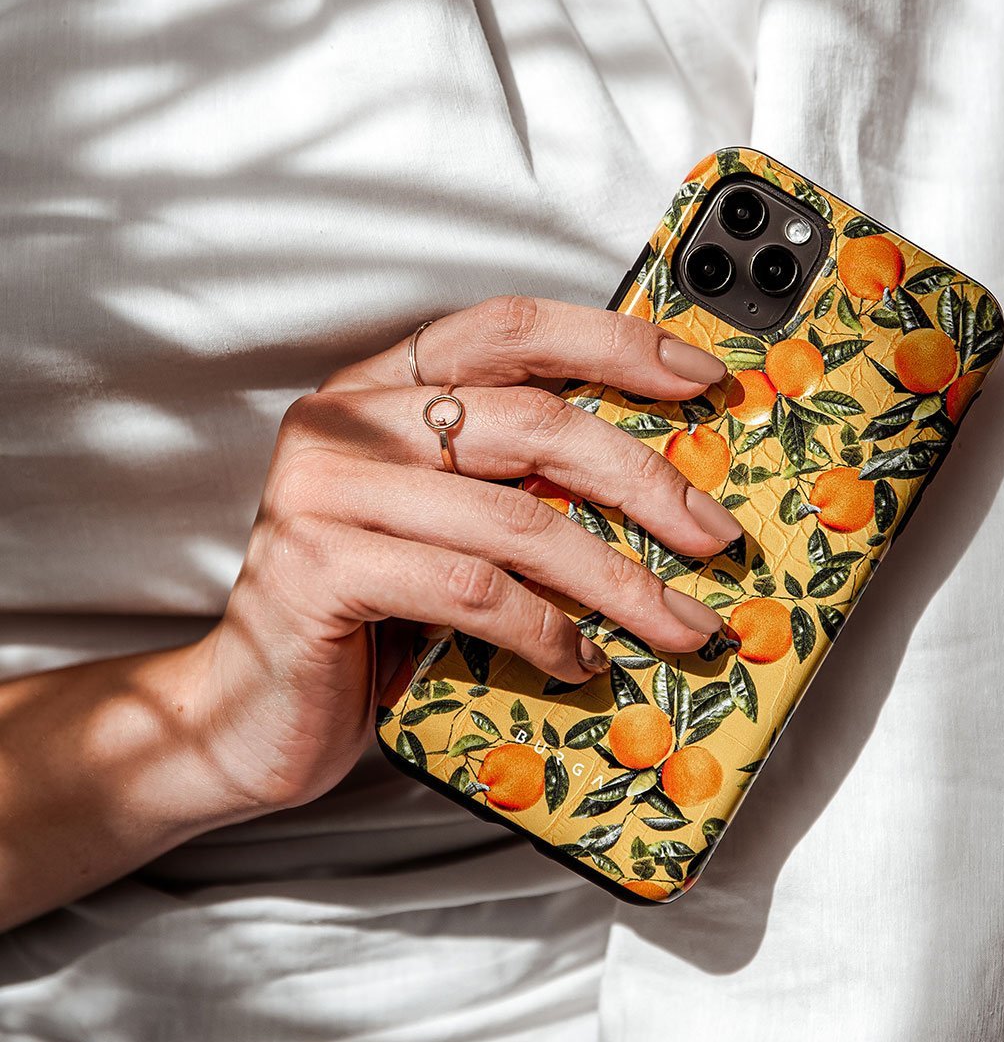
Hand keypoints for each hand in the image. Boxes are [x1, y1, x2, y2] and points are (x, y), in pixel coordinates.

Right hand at [188, 297, 742, 814]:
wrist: (251, 711)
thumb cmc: (366, 619)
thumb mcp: (446, 529)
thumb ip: (514, 488)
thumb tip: (660, 489)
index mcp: (381, 390)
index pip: (510, 330)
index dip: (614, 344)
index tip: (702, 380)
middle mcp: (347, 423)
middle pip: (533, 422)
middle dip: (645, 482)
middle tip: (713, 535)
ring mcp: (324, 491)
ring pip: (515, 520)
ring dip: (618, 582)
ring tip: (678, 624)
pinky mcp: (319, 568)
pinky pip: (472, 590)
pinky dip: (545, 630)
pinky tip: (578, 661)